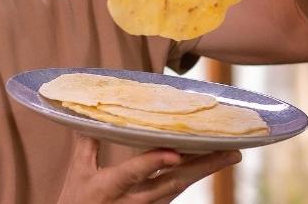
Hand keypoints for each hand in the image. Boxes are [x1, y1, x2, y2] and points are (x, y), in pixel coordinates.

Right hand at [57, 135, 240, 203]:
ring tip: (228, 154)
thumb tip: (90, 112)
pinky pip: (176, 192)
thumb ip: (87, 144)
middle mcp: (131, 201)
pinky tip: (207, 162)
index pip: (133, 173)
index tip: (175, 153)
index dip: (154, 162)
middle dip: (202, 167)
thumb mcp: (78, 173)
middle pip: (171, 183)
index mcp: (108, 188)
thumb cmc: (77, 201)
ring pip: (178, 188)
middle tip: (230, 152)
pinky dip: (192, 176)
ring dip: (203, 170)